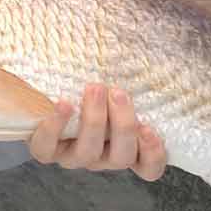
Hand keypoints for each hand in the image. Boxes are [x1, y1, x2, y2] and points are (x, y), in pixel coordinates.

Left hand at [28, 84, 165, 180]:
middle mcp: (101, 157)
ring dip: (94, 120)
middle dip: (122, 126)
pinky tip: (64, 103)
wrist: (43, 94)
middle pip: (121, 158)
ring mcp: (73, 156)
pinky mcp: (45, 151)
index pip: (148, 168)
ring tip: (95, 88)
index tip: (150, 128)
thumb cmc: (90, 87)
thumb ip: (136, 79)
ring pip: (88, 153)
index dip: (153, 155)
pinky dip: (56, 126)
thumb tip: (166, 42)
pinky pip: (47, 149)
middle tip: (118, 93)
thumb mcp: (117, 86)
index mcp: (124, 147)